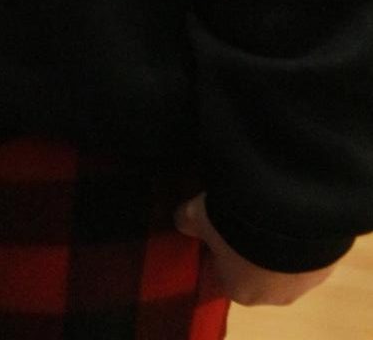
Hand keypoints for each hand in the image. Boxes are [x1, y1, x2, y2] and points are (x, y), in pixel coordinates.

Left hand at [173, 193, 337, 306]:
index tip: (221, 226)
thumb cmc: (234, 224)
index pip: (225, 275)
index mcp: (239, 292)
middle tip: (245, 217)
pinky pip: (307, 252)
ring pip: (285, 265)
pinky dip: (300, 237)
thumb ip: (186, 221)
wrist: (287, 217)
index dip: (222, 249)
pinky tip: (290, 214)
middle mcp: (272, 298)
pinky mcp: (326, 267)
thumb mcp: (198, 215)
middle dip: (250, 249)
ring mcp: (303, 285)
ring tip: (269, 211)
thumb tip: (181, 220)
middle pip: (257, 273)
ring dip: (278, 245)